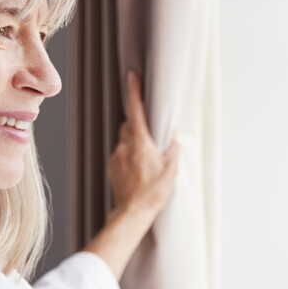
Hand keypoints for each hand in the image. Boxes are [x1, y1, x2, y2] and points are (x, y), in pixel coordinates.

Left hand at [106, 70, 179, 219]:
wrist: (133, 213)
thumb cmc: (153, 192)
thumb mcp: (171, 170)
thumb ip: (173, 150)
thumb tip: (176, 139)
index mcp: (140, 142)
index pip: (135, 110)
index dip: (134, 91)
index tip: (132, 76)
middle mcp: (125, 145)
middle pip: (129, 125)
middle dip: (138, 126)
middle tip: (151, 138)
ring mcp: (116, 156)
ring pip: (124, 140)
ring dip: (134, 143)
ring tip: (146, 160)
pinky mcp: (112, 167)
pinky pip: (121, 154)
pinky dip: (129, 156)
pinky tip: (138, 170)